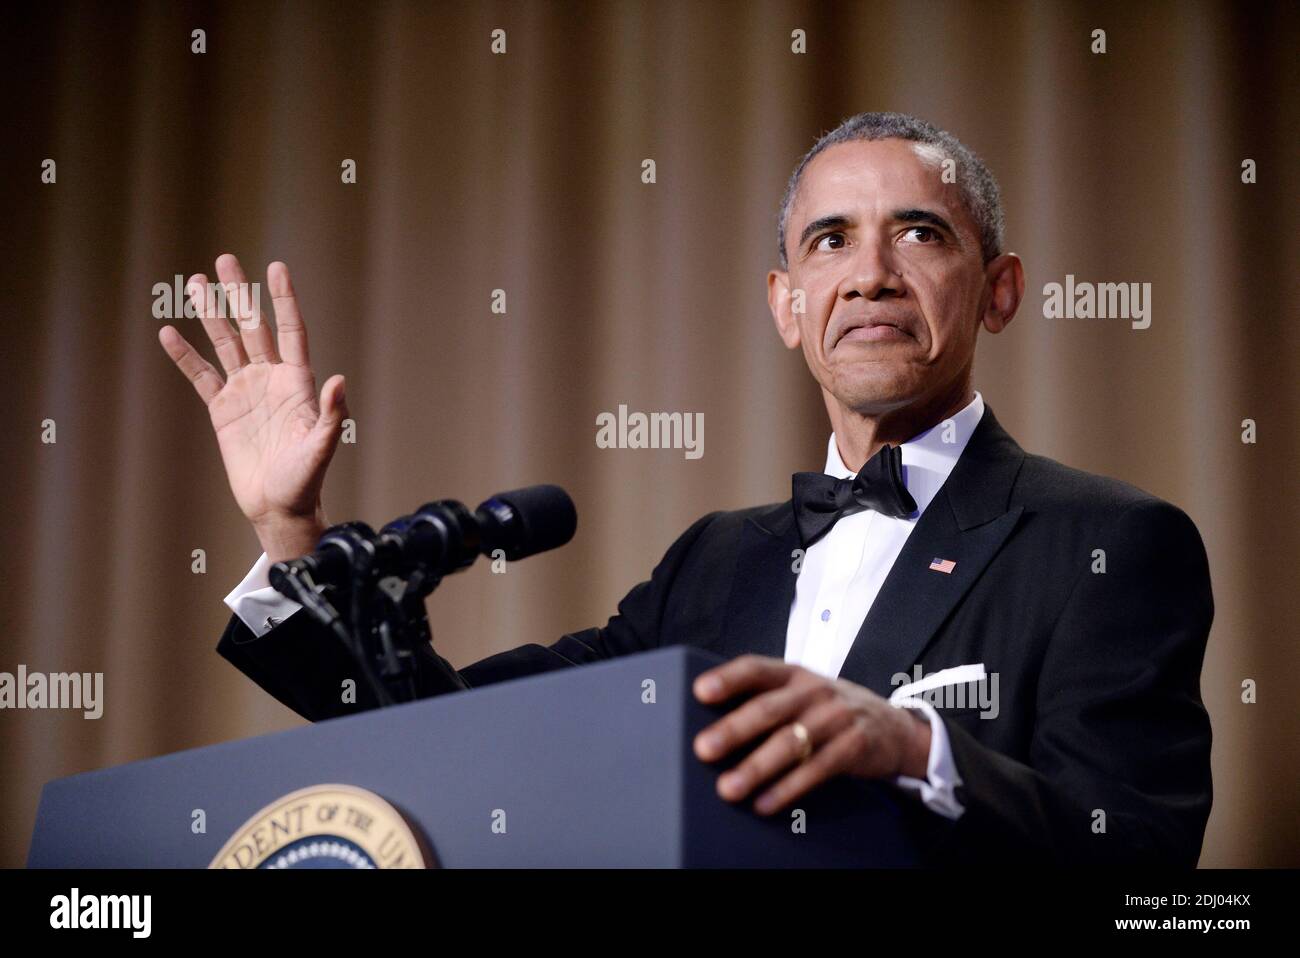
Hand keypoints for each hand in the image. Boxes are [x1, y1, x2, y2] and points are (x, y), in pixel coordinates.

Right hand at [158, 254, 347, 560]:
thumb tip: (341, 380)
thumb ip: (332, 415)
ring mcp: (246, 391)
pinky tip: (170, 332)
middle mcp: (271, 379)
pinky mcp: (223, 410)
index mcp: (298, 382)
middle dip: (239, 294)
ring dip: (210, 314)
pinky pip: (201, 376)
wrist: (279, 507)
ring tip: (193, 283)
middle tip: (225, 260)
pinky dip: (185, 356)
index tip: (276, 266)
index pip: (291, 330)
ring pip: (225, 344)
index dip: (284, 299)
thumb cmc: (306, 480)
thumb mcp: (322, 448)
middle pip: (253, 327)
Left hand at [692, 655, 932, 814]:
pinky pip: (816, 770)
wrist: (894, 726)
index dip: (728, 678)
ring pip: (790, 743)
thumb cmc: (830, 709)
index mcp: (794, 674)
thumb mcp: (802, 692)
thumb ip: (766, 699)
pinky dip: (788, 789)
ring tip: (728, 788)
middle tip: (703, 749)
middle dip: (733, 730)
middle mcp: (813, 691)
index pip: (756, 668)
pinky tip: (765, 803)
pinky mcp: (853, 747)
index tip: (700, 691)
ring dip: (756, 768)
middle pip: (769, 709)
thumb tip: (709, 721)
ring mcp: (836, 718)